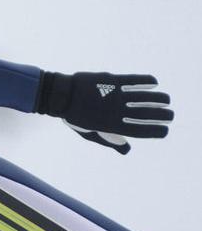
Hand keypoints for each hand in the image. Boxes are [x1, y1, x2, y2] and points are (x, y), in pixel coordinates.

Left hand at [37, 72, 173, 153]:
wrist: (60, 95)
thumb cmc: (74, 117)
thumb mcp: (90, 133)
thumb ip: (109, 140)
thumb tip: (127, 150)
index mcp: (110, 125)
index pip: (139, 130)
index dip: (155, 131)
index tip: (165, 131)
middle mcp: (115, 111)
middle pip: (146, 114)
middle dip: (163, 115)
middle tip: (170, 115)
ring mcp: (115, 95)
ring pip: (145, 97)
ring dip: (159, 99)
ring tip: (167, 100)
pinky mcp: (112, 81)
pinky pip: (134, 80)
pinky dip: (147, 81)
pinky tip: (155, 83)